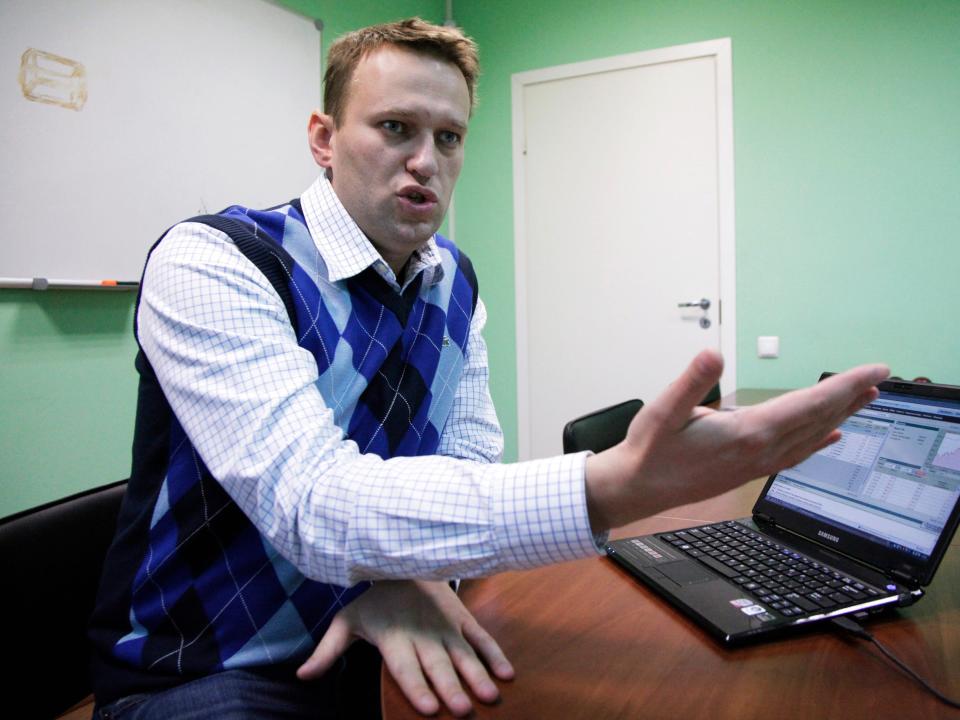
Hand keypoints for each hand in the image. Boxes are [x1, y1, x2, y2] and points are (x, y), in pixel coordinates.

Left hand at [296, 580, 513, 716]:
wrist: (403, 559)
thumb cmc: (374, 600)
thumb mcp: (347, 620)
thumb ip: (327, 651)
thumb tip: (301, 676)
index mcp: (393, 637)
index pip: (405, 666)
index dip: (416, 687)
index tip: (428, 708)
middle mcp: (422, 633)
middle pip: (437, 665)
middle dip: (450, 686)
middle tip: (462, 710)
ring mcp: (445, 625)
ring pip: (463, 654)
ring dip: (478, 675)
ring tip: (490, 696)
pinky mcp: (462, 618)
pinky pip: (481, 637)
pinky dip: (495, 654)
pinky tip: (508, 674)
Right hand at [585, 349, 888, 529]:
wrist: (637, 489)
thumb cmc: (649, 449)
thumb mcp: (663, 409)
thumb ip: (692, 382)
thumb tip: (713, 354)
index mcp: (747, 433)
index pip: (808, 404)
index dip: (843, 385)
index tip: (873, 371)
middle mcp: (760, 451)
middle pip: (818, 420)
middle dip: (851, 396)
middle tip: (881, 376)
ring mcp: (756, 465)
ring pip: (811, 437)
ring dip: (841, 415)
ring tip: (865, 398)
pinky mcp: (749, 471)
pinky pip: (796, 454)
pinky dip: (819, 442)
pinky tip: (831, 436)